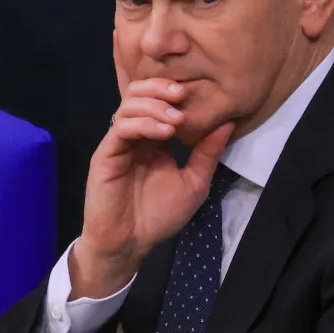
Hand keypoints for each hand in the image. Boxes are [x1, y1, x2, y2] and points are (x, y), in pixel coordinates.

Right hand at [72, 80, 234, 300]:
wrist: (130, 243)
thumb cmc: (159, 216)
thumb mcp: (194, 183)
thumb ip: (207, 154)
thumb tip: (227, 123)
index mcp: (154, 139)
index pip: (159, 102)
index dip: (176, 92)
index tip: (200, 93)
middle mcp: (135, 135)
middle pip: (140, 93)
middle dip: (162, 88)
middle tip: (183, 95)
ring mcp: (119, 143)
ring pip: (129, 105)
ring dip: (155, 106)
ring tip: (177, 119)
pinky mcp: (106, 153)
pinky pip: (121, 128)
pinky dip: (143, 124)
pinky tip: (164, 133)